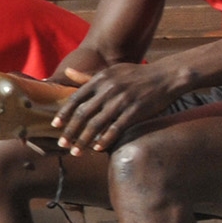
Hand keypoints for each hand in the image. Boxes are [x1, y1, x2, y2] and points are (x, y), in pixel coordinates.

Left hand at [52, 57, 186, 155]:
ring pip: (96, 124)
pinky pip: (116, 128)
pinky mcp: (135, 111)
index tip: (55, 126)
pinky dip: (105, 140)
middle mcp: (108, 89)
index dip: (64, 114)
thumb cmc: (136, 75)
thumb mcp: (111, 71)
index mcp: (100, 79)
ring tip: (76, 151)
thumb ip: (88, 76)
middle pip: (83, 114)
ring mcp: (122, 100)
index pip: (76, 99)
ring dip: (84, 140)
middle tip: (61, 144)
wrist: (166, 76)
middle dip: (70, 131)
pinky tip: (97, 148)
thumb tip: (67, 72)